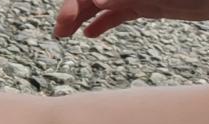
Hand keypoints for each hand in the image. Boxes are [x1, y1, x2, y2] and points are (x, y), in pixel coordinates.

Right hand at [54, 0, 208, 37]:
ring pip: (100, 2)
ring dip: (81, 16)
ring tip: (64, 35)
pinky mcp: (148, 3)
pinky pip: (118, 12)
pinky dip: (103, 22)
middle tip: (60, 32)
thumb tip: (99, 1)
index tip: (69, 18)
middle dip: (73, 8)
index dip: (78, 0)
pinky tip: (90, 35)